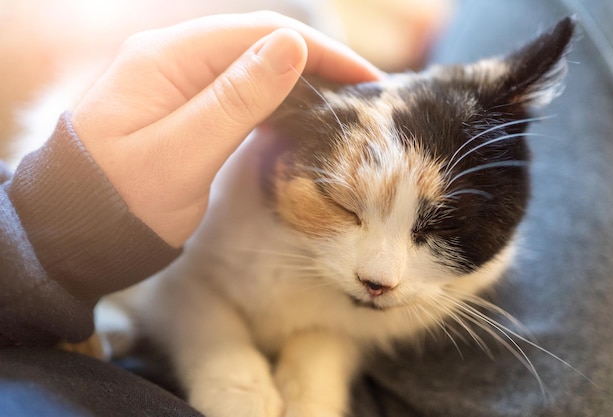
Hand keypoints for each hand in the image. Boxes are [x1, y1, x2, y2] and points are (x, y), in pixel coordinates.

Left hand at [71, 11, 380, 246]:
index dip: (319, 51)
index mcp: (168, 58)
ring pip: (248, 68)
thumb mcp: (181, 154)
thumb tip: (292, 45)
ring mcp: (174, 82)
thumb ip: (235, 99)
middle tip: (359, 96)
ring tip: (336, 106)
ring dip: (294, 82)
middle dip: (313, 63)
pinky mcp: (179, 109)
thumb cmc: (120, 202)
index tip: (365, 80)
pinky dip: (270, 102)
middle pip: (256, 44)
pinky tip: (293, 118)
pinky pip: (234, 93)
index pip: (259, 33)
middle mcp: (171, 59)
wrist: (71, 233)